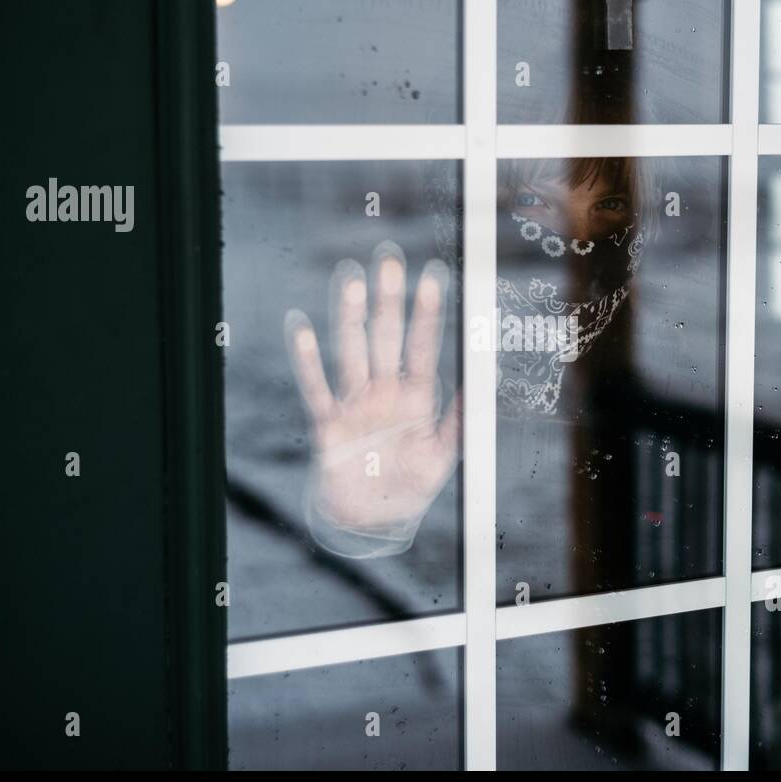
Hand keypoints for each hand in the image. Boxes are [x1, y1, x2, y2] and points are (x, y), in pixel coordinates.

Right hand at [284, 242, 459, 552]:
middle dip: (389, 300)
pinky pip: (316, 387)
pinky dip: (307, 359)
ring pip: (352, 351)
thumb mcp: (442, 460)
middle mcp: (385, 392)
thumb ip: (458, 424)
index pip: (423, 347)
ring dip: (351, 317)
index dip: (427, 315)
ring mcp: (355, 404)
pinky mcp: (328, 424)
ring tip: (351, 280)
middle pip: (386, 337)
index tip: (432, 278)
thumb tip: (480, 389)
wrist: (370, 523)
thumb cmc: (409, 489)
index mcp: (417, 399)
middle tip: (390, 258)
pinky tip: (300, 327)